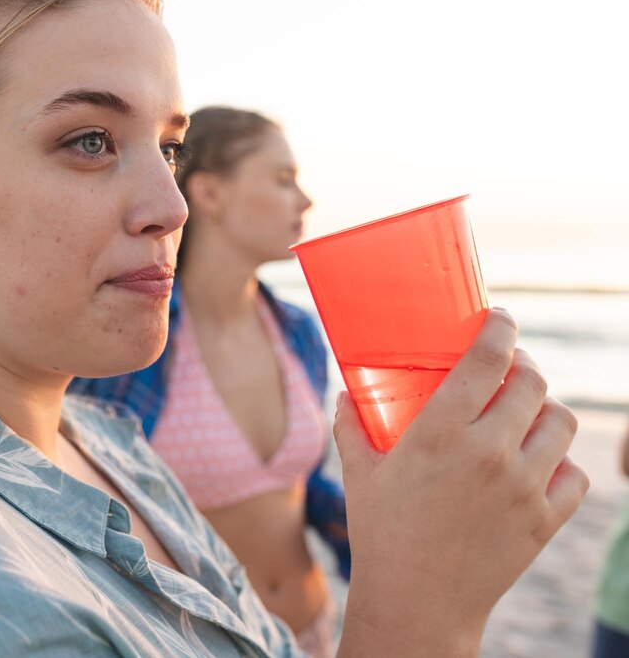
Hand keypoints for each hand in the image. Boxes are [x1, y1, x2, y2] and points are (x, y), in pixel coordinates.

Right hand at [335, 308, 588, 657]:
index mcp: (440, 433)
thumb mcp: (359, 474)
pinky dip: (561, 462)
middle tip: (510, 368)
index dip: (500, 328)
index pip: (488, 359)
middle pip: (533, 383)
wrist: (415, 603)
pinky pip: (574, 475)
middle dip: (524, 365)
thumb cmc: (380, 534)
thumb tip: (347, 392)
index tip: (499, 318)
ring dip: (546, 409)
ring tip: (527, 413)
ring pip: (561, 423)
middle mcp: (489, 453)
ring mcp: (523, 487)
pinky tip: (539, 462)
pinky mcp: (543, 520)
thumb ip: (352, 427)